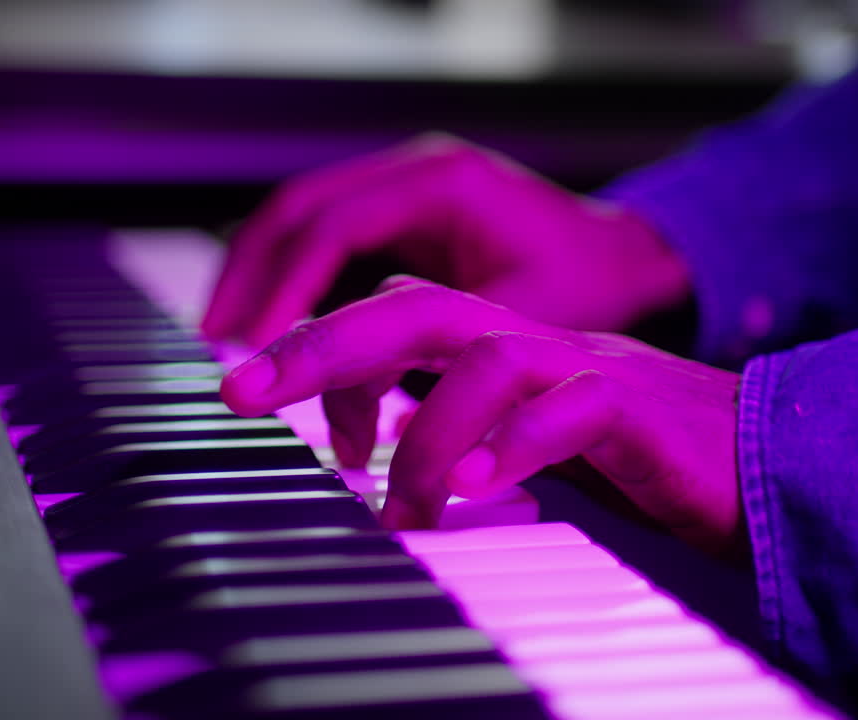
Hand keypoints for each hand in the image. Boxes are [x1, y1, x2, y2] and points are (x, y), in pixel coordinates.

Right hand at [201, 134, 691, 347]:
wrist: (635, 261)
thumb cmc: (596, 284)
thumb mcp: (531, 321)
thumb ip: (454, 357)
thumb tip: (381, 418)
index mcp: (441, 183)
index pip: (333, 229)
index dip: (288, 293)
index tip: (258, 351)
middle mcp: (414, 177)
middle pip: (299, 216)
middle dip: (252, 283)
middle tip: (222, 348)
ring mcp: (407, 197)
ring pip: (306, 231)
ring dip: (268, 288)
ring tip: (243, 353)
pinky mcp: (407, 225)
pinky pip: (334, 252)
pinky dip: (305, 296)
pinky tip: (295, 349)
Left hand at [220, 278, 741, 552]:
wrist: (767, 458)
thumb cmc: (651, 460)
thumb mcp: (541, 446)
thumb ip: (479, 442)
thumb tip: (406, 475)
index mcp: (511, 348)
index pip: (399, 318)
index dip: (322, 345)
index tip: (251, 390)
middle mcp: (541, 344)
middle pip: (419, 311)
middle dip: (323, 346)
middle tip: (245, 389)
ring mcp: (589, 369)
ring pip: (488, 359)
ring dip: (426, 436)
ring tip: (405, 510)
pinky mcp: (637, 411)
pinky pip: (568, 411)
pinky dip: (513, 445)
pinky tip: (475, 488)